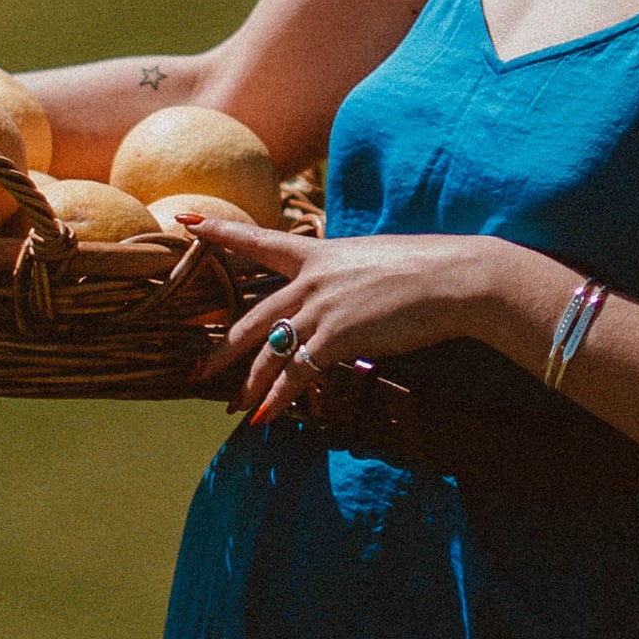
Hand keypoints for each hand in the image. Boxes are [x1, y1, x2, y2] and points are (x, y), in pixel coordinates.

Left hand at [214, 226, 510, 430]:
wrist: (455, 278)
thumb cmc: (425, 270)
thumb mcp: (374, 261)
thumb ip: (344, 278)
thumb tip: (338, 297)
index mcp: (318, 253)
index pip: (258, 240)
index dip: (219, 231)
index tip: (184, 221)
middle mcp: (311, 279)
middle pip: (252, 318)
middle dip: (223, 350)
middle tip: (198, 371)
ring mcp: (323, 307)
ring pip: (270, 352)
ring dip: (250, 386)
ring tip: (234, 409)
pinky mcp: (339, 334)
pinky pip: (298, 374)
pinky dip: (279, 399)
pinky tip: (266, 418)